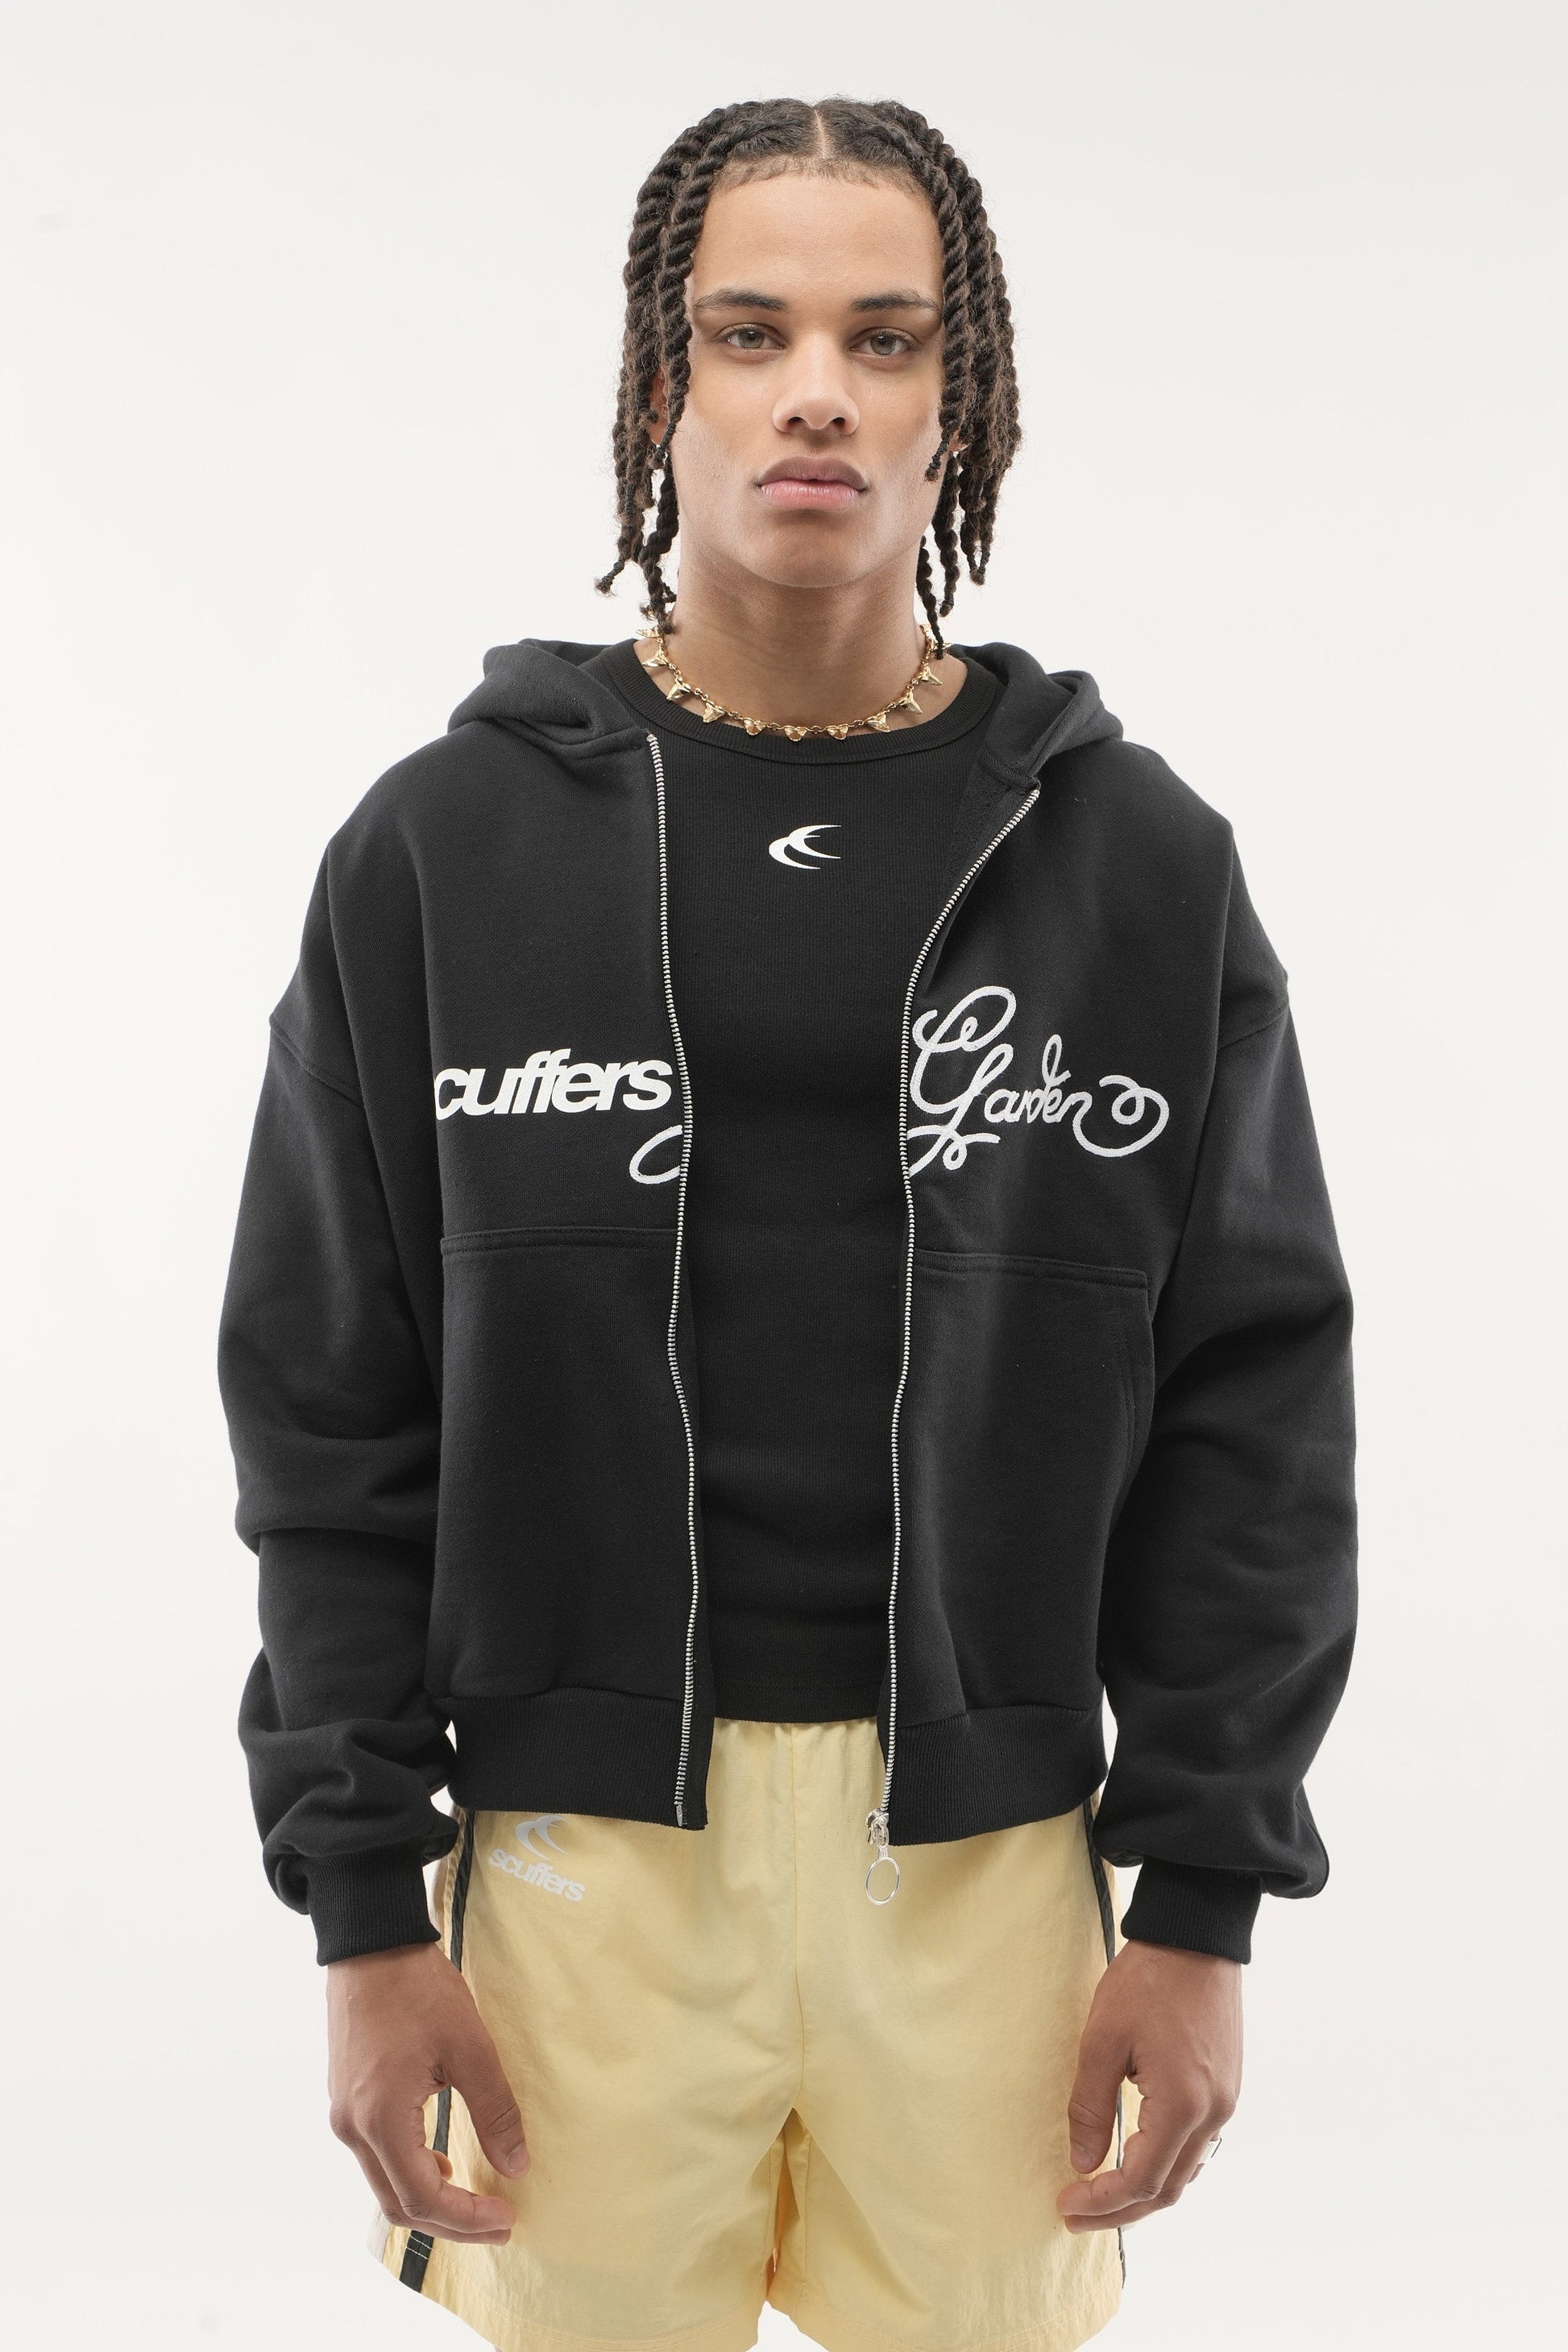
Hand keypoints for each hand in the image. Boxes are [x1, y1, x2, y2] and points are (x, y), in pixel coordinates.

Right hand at [326, 1941, 528, 2241]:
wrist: (371, 1943)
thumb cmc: (419, 1990)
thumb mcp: (469, 2047)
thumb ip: (494, 2110)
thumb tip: (517, 2166)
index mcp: (380, 2120)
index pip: (423, 2198)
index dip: (467, 2218)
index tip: (506, 2217)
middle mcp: (353, 2127)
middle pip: (399, 2203)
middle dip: (450, 2221)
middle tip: (496, 2221)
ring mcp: (344, 2112)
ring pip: (384, 2182)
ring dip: (429, 2198)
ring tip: (475, 2196)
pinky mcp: (346, 2097)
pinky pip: (376, 2155)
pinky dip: (410, 2170)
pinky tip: (442, 2158)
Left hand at [1056, 1938, 1239, 2230]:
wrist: (1196, 1936)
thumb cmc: (1147, 1980)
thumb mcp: (1102, 2038)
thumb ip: (1089, 2106)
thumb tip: (1082, 2162)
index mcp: (1182, 2104)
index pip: (1141, 2180)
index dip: (1101, 2201)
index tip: (1065, 2203)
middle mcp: (1213, 2113)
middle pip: (1168, 2188)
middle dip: (1120, 2209)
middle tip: (1075, 2214)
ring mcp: (1226, 2102)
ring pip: (1186, 2171)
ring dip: (1144, 2191)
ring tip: (1101, 2194)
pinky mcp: (1227, 2088)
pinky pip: (1197, 2146)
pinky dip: (1166, 2165)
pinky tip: (1137, 2159)